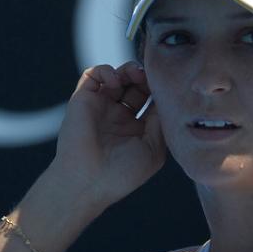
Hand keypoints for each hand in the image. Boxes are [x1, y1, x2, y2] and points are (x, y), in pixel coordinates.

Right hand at [50, 61, 165, 208]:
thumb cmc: (122, 173)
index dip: (160, 90)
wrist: (88, 181)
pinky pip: (93, 75)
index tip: (169, 85)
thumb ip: (160, 122)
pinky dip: (105, 71)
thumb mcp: (153, 149)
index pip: (150, 100)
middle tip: (152, 76)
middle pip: (136, 85)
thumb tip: (164, 98)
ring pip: (116, 76)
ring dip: (129, 70)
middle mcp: (118, 117)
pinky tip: (115, 81)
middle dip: (146, 77)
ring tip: (136, 75)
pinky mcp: (83, 100)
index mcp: (135, 129)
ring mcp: (100, 107)